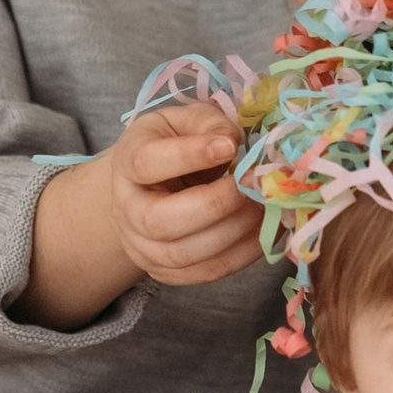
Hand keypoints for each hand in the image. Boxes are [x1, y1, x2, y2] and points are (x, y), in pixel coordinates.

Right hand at [16, 97, 256, 326]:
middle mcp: (126, 210)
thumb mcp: (185, 120)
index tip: (230, 146)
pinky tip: (265, 229)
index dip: (188, 156)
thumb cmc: (174, 144)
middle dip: (216, 204)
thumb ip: (208, 124)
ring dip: (235, 232)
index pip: (147, 163)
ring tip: (266, 206)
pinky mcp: (165, 271)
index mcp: (127, 162)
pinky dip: (243, 254)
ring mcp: (142, 246)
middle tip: (254, 184)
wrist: (153, 185)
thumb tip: (233, 143)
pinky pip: (205, 271)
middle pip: (160, 221)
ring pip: (184, 254)